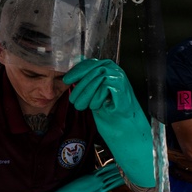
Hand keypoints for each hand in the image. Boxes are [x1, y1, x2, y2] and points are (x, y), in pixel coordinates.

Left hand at [64, 59, 153, 187]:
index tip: (66, 80)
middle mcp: (115, 70)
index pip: (89, 64)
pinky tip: (96, 107)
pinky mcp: (121, 85)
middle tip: (73, 100)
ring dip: (85, 94)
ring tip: (81, 106)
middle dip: (79, 86)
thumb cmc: (110, 113)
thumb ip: (86, 84)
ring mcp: (119, 77)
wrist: (125, 127)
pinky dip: (97, 98)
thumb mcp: (93, 95)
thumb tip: (71, 78)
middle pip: (91, 70)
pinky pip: (103, 86)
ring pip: (96, 77)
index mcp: (108, 70)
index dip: (77, 71)